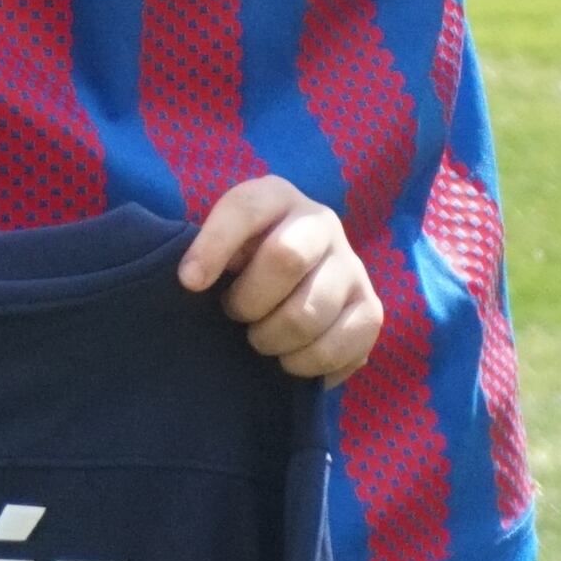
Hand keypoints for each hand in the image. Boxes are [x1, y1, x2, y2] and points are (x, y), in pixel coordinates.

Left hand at [179, 175, 380, 379]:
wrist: (298, 286)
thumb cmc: (244, 266)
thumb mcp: (223, 246)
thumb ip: (208, 252)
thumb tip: (193, 280)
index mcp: (277, 196)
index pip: (245, 208)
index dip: (213, 246)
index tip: (189, 283)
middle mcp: (321, 222)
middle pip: (286, 257)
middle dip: (248, 301)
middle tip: (234, 315)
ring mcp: (352, 266)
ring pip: (310, 311)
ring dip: (273, 340)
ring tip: (261, 340)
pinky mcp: (371, 310)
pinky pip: (340, 345)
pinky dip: (306, 364)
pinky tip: (291, 359)